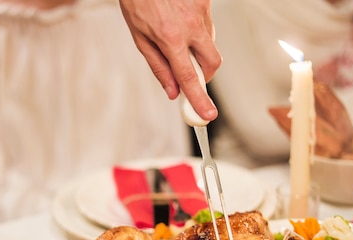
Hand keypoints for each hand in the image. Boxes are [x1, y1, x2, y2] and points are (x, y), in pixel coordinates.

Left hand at [119, 0, 220, 121]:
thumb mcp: (140, 36)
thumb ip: (158, 66)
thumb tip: (171, 90)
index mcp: (170, 38)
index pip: (189, 77)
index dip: (199, 99)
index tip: (207, 115)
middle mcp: (190, 25)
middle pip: (212, 64)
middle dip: (205, 75)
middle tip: (191, 75)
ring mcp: (201, 12)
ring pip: (210, 44)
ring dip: (198, 49)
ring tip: (176, 34)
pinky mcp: (207, 2)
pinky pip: (208, 26)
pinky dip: (198, 31)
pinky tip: (181, 19)